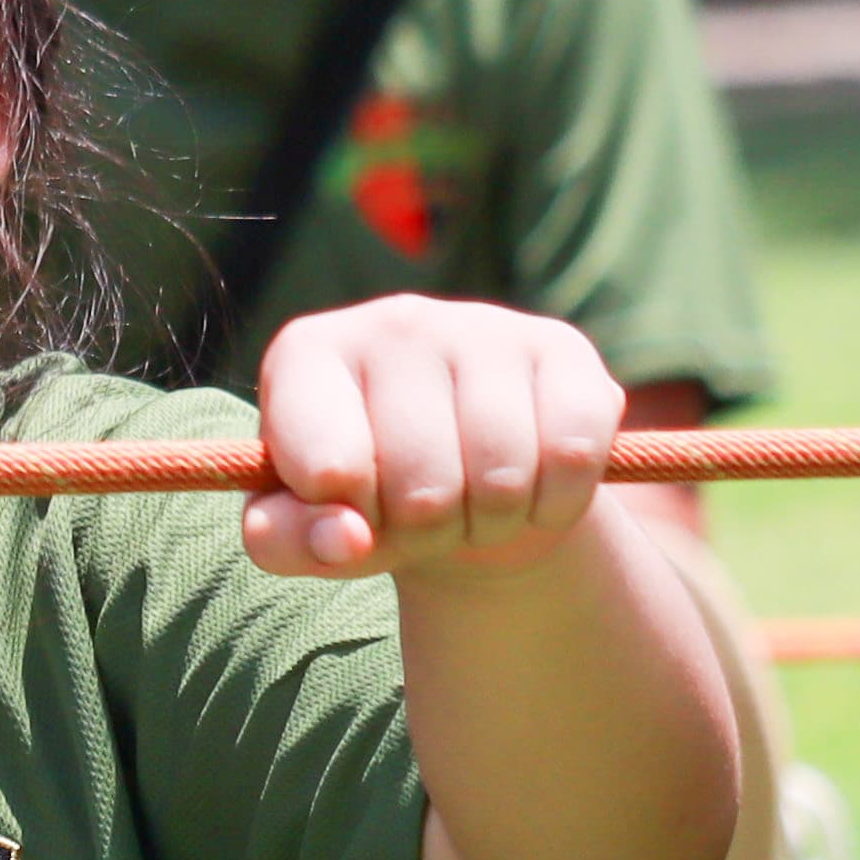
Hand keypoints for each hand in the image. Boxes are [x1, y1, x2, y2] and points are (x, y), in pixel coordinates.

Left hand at [242, 296, 625, 585]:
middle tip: (421, 522)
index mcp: (306, 355)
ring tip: (471, 510)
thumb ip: (287, 539)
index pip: (330, 468)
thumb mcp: (303, 527)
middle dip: (427, 535)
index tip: (351, 516)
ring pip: (503, 476)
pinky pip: (573, 456)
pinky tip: (531, 492)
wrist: (464, 479)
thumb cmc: (366, 498)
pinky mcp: (562, 346)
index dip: (350, 523)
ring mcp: (481, 324)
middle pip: (424, 486)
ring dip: (492, 525)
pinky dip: (556, 505)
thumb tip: (346, 537)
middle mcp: (391, 320)